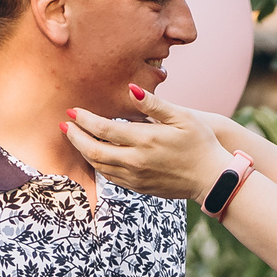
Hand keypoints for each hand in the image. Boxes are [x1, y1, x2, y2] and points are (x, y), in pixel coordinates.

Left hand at [63, 87, 233, 201]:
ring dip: (83, 152)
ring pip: (99, 166)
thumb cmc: (200, 143)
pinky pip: (110, 177)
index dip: (84, 120)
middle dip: (75, 137)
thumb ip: (153, 104)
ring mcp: (136, 177)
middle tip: (64, 125)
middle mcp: (136, 161)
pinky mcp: (139, 188)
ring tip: (75, 138)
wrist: (212, 178)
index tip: (72, 111)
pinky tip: (95, 156)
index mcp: (145, 140)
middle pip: (94, 150)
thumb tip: (131, 89)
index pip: (104, 129)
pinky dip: (97, 165)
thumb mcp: (182, 117)